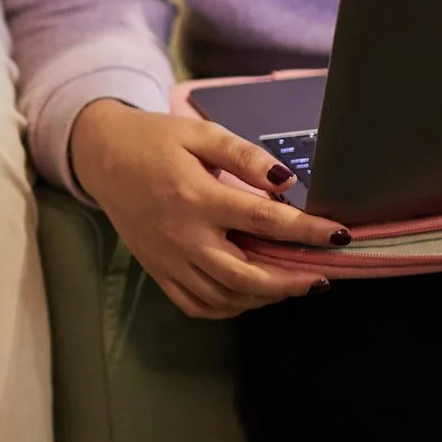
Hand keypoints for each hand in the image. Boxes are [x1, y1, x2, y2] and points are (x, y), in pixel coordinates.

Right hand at [69, 99, 348, 319]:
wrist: (101, 156)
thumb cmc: (154, 141)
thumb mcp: (199, 133)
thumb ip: (244, 156)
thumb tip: (287, 181)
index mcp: (196, 196)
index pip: (264, 220)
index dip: (307, 230)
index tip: (340, 234)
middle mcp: (183, 236)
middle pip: (247, 276)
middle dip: (292, 282)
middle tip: (322, 277)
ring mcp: (169, 259)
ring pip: (225, 297)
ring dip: (264, 297)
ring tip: (291, 284)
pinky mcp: (159, 272)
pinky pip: (198, 305)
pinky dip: (229, 308)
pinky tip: (250, 295)